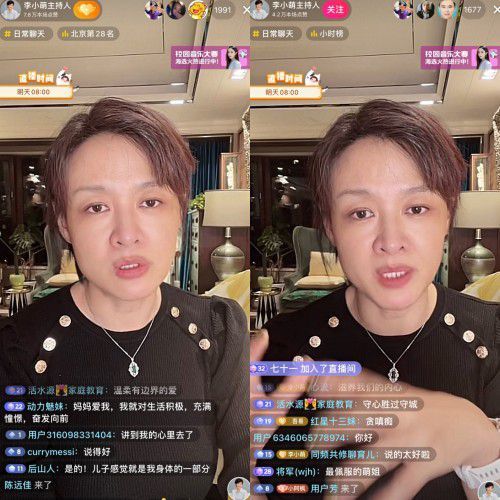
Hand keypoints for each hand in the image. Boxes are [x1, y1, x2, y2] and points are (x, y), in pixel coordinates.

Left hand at [251, 330, 499, 498]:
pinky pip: (399, 488)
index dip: (325, 390)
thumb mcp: (388, 389)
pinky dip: (382, 498)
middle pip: (354, 425)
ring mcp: (408, 443)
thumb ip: (354, 383)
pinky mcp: (422, 467)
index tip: (303, 394)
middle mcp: (394, 416)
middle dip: (326, 436)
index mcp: (385, 395)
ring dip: (348, 476)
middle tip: (308, 446)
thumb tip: (319, 373)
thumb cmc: (416, 406)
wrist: (462, 423)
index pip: (348, 390)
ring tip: (329, 487)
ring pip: (372, 461)